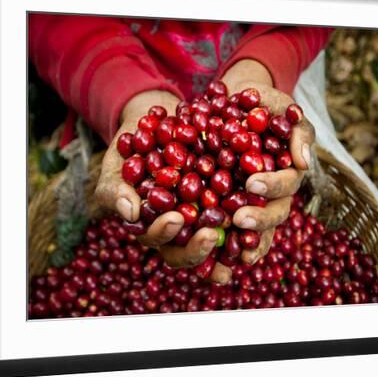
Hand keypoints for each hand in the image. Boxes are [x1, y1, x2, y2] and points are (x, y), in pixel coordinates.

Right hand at [94, 90, 231, 282]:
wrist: (154, 125)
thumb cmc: (129, 150)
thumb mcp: (117, 166)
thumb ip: (117, 190)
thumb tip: (130, 213)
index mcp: (150, 226)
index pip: (157, 240)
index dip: (165, 235)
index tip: (176, 219)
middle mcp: (178, 230)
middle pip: (187, 251)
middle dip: (198, 249)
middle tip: (211, 235)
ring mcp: (201, 217)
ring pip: (215, 239)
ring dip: (230, 245)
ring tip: (243, 242)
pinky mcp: (223, 200)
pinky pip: (237, 212)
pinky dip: (248, 215)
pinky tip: (260, 208)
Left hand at [221, 60, 314, 263]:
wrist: (234, 103)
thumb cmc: (263, 104)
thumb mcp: (283, 108)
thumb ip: (298, 131)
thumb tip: (303, 162)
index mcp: (286, 172)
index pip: (286, 184)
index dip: (272, 186)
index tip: (252, 183)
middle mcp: (271, 192)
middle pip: (273, 213)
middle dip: (259, 219)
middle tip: (239, 220)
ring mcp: (250, 200)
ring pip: (255, 228)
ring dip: (244, 240)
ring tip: (232, 252)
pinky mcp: (227, 202)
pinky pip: (227, 225)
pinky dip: (222, 240)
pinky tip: (208, 247)